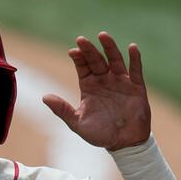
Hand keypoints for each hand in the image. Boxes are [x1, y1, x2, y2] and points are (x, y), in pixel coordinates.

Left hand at [43, 32, 150, 149]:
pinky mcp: (136, 87)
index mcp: (89, 87)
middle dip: (89, 50)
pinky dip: (135, 59)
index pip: (83, 67)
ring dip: (110, 48)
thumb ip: (62, 110)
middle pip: (96, 60)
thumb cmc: (99, 134)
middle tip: (82, 40)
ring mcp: (120, 82)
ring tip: (103, 36)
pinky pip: (136, 70)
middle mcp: (104, 81)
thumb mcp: (77, 123)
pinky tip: (132, 48)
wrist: (122, 143)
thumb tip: (44, 97)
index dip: (78, 58)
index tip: (72, 51)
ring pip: (115, 60)